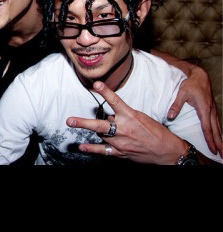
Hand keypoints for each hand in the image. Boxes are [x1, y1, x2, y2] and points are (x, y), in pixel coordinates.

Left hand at [66, 81, 186, 164]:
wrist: (166, 151)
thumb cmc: (155, 131)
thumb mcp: (140, 117)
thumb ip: (123, 115)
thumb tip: (109, 117)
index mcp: (130, 115)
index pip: (115, 101)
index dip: (105, 92)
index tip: (96, 84)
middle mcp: (123, 128)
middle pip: (100, 125)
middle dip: (83, 122)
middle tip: (69, 120)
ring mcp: (120, 142)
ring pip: (101, 134)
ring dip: (97, 129)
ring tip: (79, 124)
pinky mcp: (121, 152)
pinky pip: (103, 151)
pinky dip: (92, 149)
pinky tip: (82, 147)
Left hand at [167, 65, 221, 156]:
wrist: (200, 75)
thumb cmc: (190, 84)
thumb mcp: (181, 93)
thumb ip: (175, 105)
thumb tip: (169, 116)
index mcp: (204, 108)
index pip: (207, 127)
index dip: (209, 139)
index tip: (212, 149)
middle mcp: (211, 111)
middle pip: (216, 130)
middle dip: (219, 143)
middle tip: (221, 155)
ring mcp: (213, 109)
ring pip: (218, 127)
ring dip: (220, 139)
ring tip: (222, 150)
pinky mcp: (213, 108)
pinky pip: (217, 122)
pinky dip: (218, 131)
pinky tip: (218, 136)